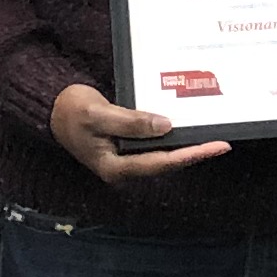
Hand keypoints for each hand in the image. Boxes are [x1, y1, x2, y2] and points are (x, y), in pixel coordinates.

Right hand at [50, 83, 230, 181]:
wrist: (53, 109)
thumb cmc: (71, 111)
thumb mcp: (98, 114)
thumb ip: (131, 122)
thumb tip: (166, 126)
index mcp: (116, 167)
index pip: (161, 162)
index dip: (190, 155)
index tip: (216, 146)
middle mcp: (124, 168)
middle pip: (166, 162)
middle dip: (194, 153)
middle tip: (222, 143)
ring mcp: (126, 159)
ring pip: (163, 155)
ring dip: (186, 146)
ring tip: (212, 136)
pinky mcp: (128, 147)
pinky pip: (156, 144)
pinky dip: (173, 137)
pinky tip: (187, 128)